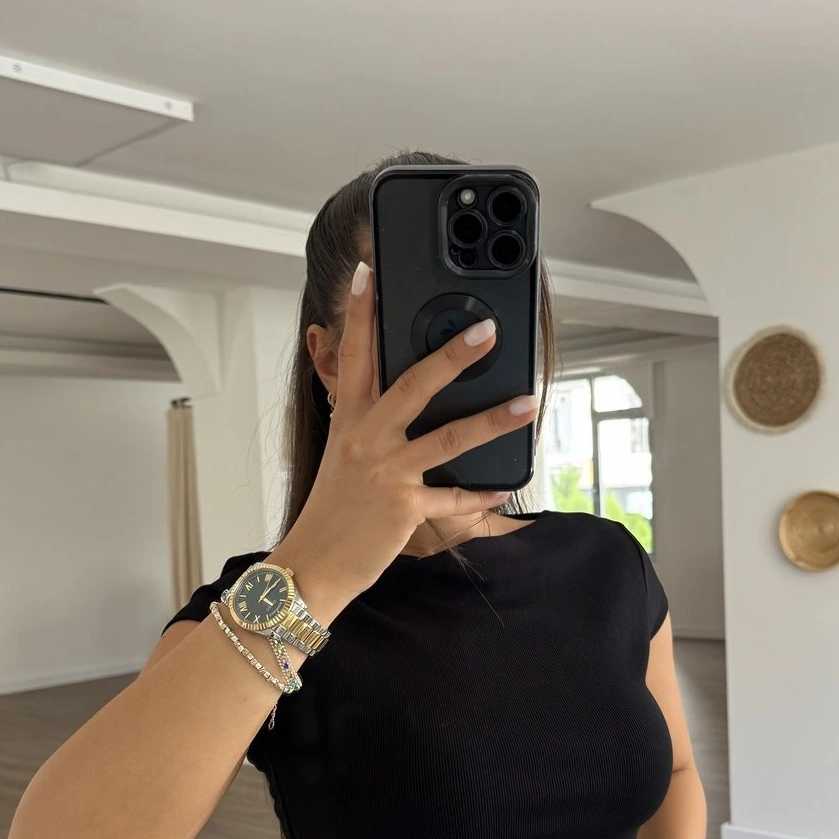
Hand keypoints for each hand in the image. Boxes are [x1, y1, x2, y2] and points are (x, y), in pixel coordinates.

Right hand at [285, 261, 538, 599]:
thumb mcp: (344, 455)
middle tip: (487, 332)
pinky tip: (503, 488)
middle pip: (412, 385)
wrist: (312, 564)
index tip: (368, 274)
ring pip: (446, 438)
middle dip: (452, 356)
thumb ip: (370, 423)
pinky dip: (478, 494)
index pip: (352, 355)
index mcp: (348, 421)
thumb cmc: (331, 510)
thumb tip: (404, 396)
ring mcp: (385, 473)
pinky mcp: (403, 509)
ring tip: (526, 404)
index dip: (359, 312)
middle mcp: (365, 440)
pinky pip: (451, 498)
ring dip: (491, 420)